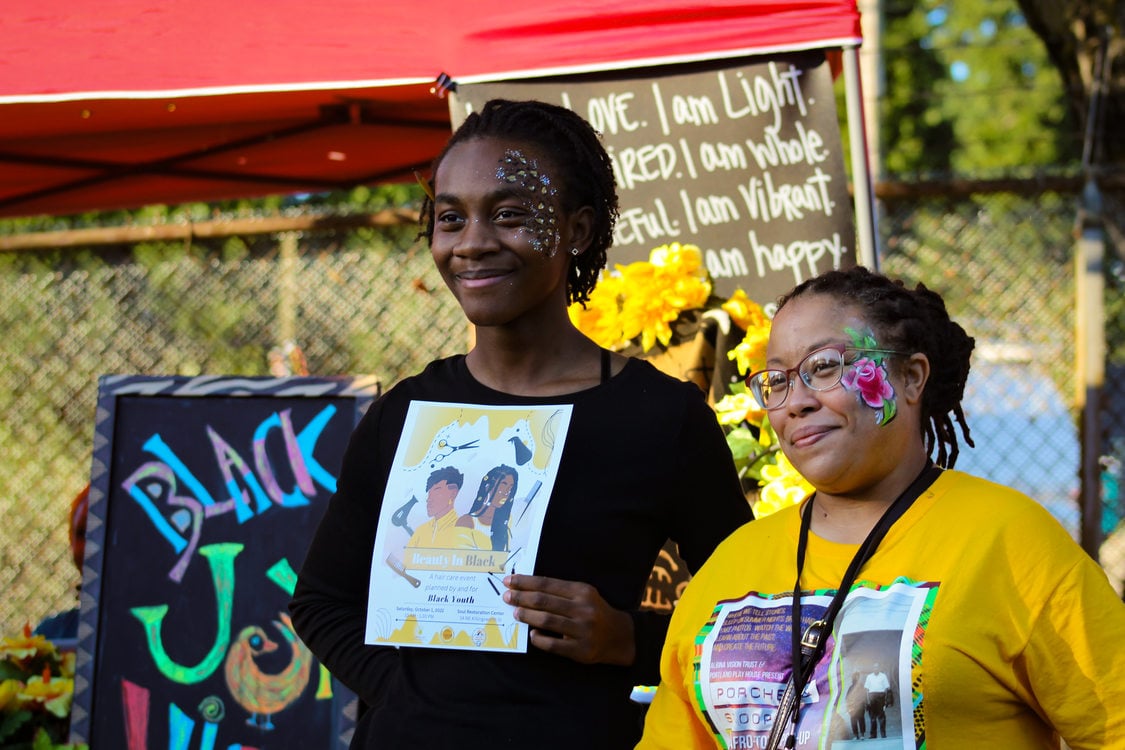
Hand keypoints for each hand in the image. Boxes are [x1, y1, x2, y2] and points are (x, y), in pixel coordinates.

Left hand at [503, 573, 634, 665]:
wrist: (619, 636)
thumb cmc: (594, 611)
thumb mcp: (583, 595)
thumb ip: (560, 591)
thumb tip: (527, 589)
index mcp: (582, 591)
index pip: (547, 584)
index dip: (526, 582)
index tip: (510, 581)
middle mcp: (583, 609)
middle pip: (544, 601)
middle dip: (522, 597)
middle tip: (507, 596)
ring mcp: (582, 630)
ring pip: (547, 620)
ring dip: (527, 616)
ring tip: (516, 613)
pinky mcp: (580, 650)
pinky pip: (553, 645)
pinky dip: (539, 639)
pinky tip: (532, 634)